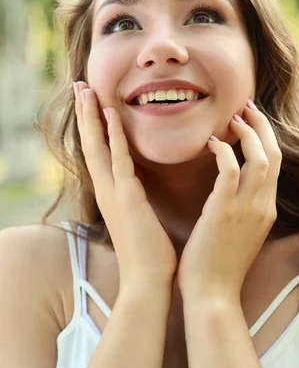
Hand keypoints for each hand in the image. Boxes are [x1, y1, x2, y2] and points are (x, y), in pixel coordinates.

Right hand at [74, 81, 176, 292]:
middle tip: (80, 85)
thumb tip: (140, 185)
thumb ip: (136, 198)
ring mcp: (114, 192)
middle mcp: (106, 189)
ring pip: (98, 146)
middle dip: (85, 113)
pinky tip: (110, 114)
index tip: (92, 101)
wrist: (147, 282)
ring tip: (85, 89)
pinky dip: (113, 136)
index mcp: (111, 193)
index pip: (99, 151)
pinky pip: (119, 159)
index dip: (93, 125)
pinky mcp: (127, 198)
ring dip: (91, 116)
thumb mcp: (140, 218)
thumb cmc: (148, 253)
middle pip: (91, 143)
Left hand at [176, 101, 280, 302]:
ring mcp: (247, 209)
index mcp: (267, 210)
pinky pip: (230, 170)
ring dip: (248, 133)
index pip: (275, 164)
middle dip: (262, 126)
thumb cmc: (219, 265)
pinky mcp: (225, 211)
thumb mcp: (240, 232)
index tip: (253, 121)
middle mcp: (263, 206)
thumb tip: (229, 184)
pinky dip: (224, 152)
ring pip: (260, 158)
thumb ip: (241, 207)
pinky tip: (212, 143)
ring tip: (233, 118)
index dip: (266, 138)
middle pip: (274, 154)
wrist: (212, 296)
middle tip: (247, 107)